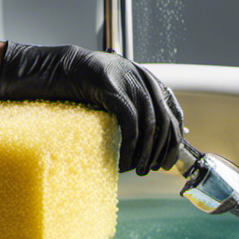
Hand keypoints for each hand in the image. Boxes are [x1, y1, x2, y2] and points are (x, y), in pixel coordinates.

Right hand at [0, 42, 183, 174]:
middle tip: (152, 169)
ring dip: (145, 154)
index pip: (174, 112)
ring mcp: (129, 82)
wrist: (63, 69)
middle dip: (161, 150)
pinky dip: (130, 147)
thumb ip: (138, 106)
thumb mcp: (120, 92)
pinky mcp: (113, 90)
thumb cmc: (89, 85)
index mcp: (149, 79)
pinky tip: (125, 161)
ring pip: (149, 126)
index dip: (175, 138)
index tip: (169, 158)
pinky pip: (130, 124)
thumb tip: (154, 134)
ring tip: (137, 170)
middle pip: (164, 122)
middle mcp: (144, 79)